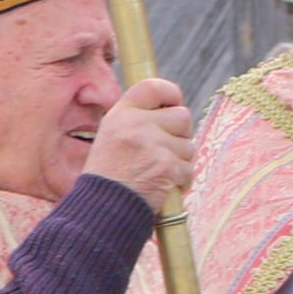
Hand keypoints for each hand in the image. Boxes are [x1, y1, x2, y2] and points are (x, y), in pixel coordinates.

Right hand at [83, 78, 195, 210]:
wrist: (103, 206)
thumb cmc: (108, 175)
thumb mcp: (111, 136)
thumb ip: (135, 120)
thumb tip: (169, 109)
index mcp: (121, 114)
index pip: (153, 86)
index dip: (170, 93)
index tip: (174, 104)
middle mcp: (137, 124)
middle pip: (182, 116)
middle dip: (180, 134)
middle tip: (166, 149)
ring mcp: (153, 145)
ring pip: (189, 145)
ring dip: (180, 161)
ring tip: (158, 171)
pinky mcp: (167, 167)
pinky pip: (189, 169)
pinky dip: (181, 181)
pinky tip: (163, 186)